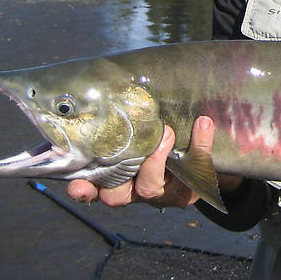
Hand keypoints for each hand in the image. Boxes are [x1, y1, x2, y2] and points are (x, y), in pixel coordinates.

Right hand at [67, 116, 217, 208]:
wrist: (191, 159)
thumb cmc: (151, 136)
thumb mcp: (133, 130)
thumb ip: (119, 118)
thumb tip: (108, 84)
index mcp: (112, 177)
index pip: (90, 188)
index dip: (82, 189)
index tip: (77, 184)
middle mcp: (132, 190)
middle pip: (117, 195)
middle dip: (124, 170)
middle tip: (141, 140)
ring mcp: (159, 193)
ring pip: (149, 188)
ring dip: (157, 159)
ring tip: (169, 131)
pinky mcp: (186, 192)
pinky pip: (194, 174)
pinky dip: (200, 147)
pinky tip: (204, 124)